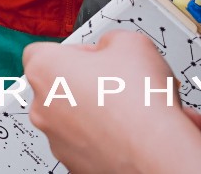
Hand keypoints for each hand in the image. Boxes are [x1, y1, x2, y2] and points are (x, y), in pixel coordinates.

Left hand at [22, 31, 200, 173]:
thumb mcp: (129, 42)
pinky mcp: (76, 165)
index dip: (76, 52)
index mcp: (44, 70)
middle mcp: (42, 108)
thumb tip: (110, 48)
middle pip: (60, 87)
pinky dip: (106, 138)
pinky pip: (88, 144)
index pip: (45, 52)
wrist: (158, 151)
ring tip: (132, 109)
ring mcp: (57, 141)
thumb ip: (108, 40)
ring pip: (75, 118)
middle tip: (118, 83)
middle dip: (88, 83)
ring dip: (98, 111)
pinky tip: (131, 132)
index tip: (98, 57)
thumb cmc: (140, 102)